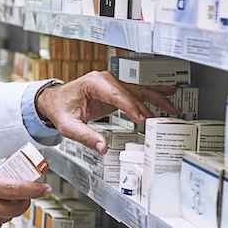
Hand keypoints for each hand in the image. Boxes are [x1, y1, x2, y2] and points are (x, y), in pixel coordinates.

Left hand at [35, 71, 177, 154]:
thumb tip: (103, 148)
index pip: (118, 96)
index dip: (132, 108)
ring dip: (157, 97)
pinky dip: (152, 94)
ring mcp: (112, 83)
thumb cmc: (59, 109)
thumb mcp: (68, 126)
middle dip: (151, 104)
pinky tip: (168, 93)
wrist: (53, 101)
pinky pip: (136, 92)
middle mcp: (105, 79)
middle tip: (166, 116)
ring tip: (173, 106)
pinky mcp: (116, 89)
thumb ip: (86, 136)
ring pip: (139, 89)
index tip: (143, 119)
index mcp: (94, 84)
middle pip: (133, 91)